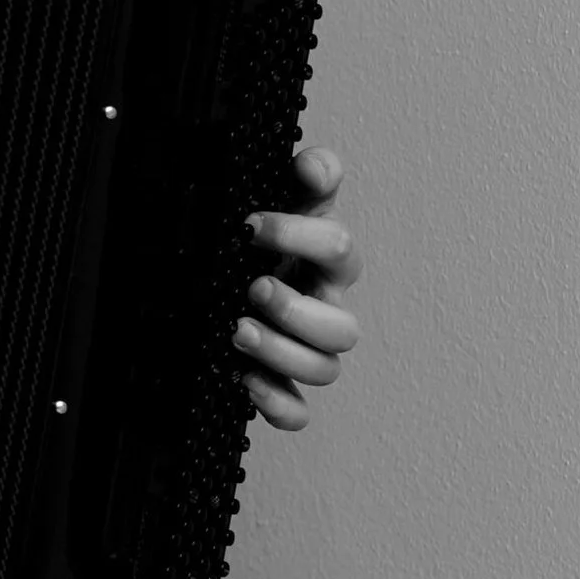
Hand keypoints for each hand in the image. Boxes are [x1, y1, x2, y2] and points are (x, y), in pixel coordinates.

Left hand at [234, 146, 360, 431]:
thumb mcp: (287, 196)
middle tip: (254, 287)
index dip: (299, 236)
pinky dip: (277, 403)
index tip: (250, 225)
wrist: (236, 269)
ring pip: (325, 369)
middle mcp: (325, 307)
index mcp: (328, 260)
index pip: (338, 248)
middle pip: (343, 328)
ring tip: (237, 330)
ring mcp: (308, 348)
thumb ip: (310, 175)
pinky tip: (244, 382)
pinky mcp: (284, 382)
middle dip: (297, 310)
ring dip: (283, 354)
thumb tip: (315, 166)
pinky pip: (297, 412)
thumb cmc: (267, 237)